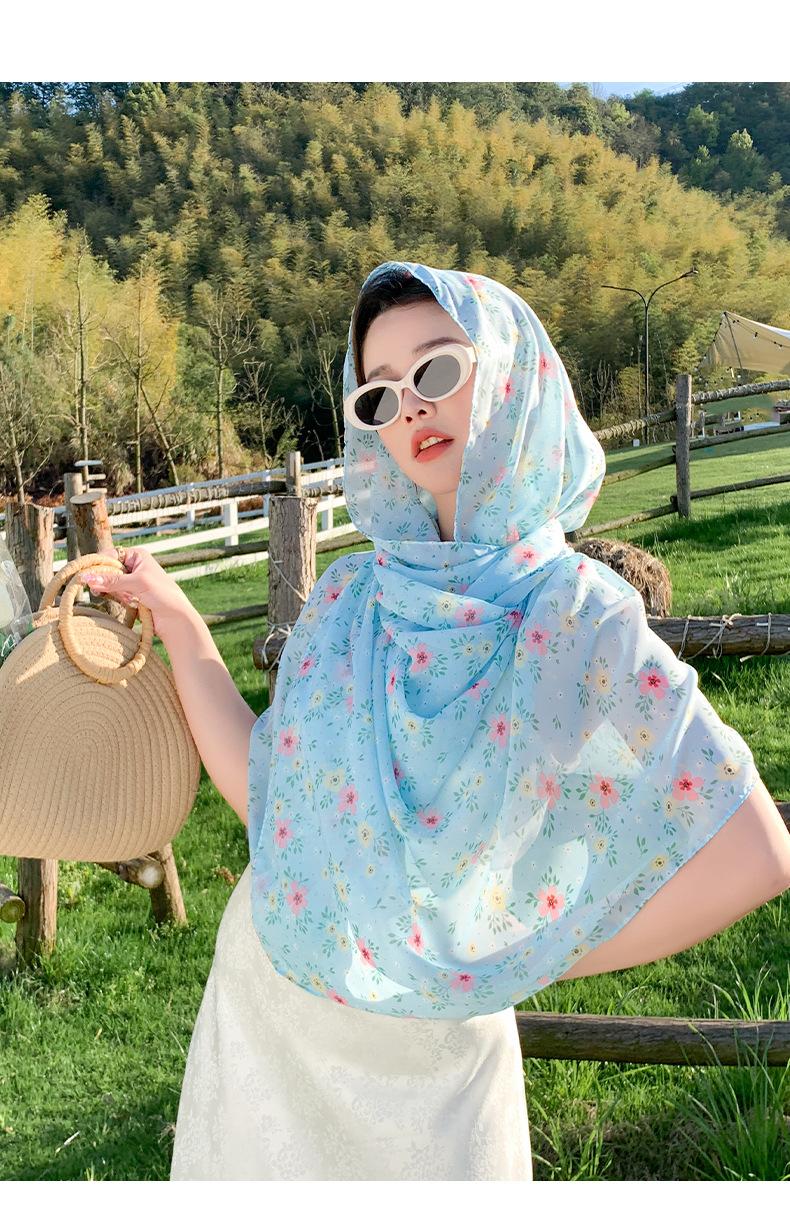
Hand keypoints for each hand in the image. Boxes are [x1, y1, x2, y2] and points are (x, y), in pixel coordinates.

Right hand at [79, 546, 194, 636]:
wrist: (175, 619)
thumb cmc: (163, 595)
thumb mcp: (137, 583)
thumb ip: (112, 581)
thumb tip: (86, 577)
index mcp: (137, 556)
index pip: (110, 554)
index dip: (98, 563)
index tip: (85, 574)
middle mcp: (133, 566)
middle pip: (107, 568)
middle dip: (102, 578)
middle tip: (96, 589)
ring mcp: (131, 581)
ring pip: (108, 582)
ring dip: (108, 590)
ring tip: (113, 595)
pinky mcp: (129, 595)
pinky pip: (113, 593)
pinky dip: (113, 597)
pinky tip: (123, 601)